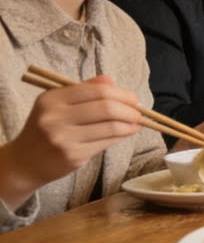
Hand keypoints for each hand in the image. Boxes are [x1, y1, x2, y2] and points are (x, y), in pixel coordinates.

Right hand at [0, 76, 141, 206]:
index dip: (122, 94)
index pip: (97, 91)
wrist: (25, 162)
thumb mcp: (57, 104)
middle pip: (107, 108)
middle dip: (130, 110)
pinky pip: (106, 142)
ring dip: (130, 124)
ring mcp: (63, 138)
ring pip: (111, 127)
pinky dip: (122, 136)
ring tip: (136, 123)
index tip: (134, 99)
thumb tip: (112, 80)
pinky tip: (126, 133)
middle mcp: (55, 117)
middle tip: (139, 113)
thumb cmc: (46, 129)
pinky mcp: (72, 155)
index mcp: (52, 98)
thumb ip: (84, 90)